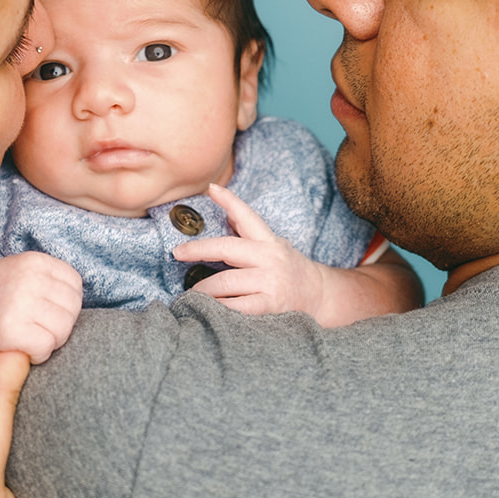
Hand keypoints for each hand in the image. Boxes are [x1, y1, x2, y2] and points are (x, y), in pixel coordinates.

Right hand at [0, 251, 82, 362]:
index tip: (46, 311)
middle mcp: (29, 279)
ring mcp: (19, 304)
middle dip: (60, 325)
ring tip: (29, 338)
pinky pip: (45, 348)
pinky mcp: (9, 330)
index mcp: (36, 261)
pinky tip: (21, 349)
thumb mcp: (24, 272)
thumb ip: (53, 282)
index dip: (65, 304)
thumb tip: (88, 305)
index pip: (75, 286)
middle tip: (37, 329)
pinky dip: (38, 355)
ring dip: (50, 342)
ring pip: (62, 331)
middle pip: (73, 311)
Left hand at [173, 183, 327, 317]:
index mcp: (268, 241)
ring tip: (192, 293)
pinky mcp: (271, 305)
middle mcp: (270, 258)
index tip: (211, 188)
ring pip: (226, 281)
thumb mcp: (274, 246)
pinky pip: (237, 306)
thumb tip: (226, 212)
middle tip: (178, 253)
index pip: (247, 216)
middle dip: (198, 249)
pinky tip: (209, 309)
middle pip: (227, 248)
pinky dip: (219, 308)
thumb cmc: (290, 271)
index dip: (229, 200)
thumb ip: (250, 234)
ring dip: (204, 288)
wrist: (321, 297)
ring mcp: (271, 282)